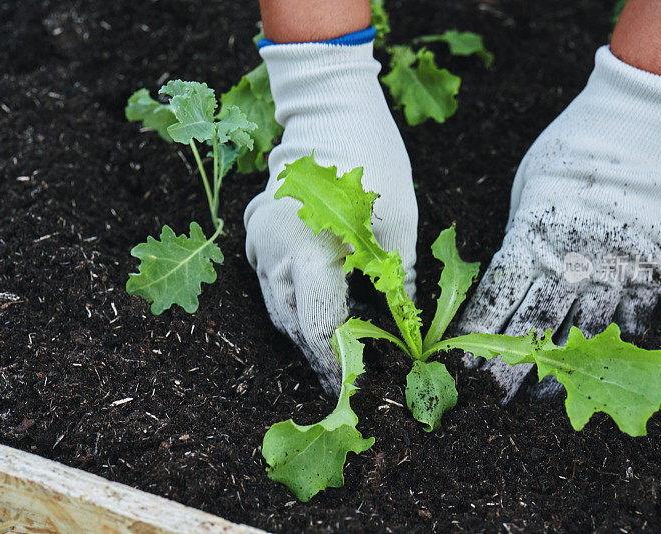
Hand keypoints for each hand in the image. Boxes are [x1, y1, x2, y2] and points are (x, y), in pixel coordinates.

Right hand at [244, 36, 416, 395]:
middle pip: (294, 324)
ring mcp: (258, 240)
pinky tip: (316, 312)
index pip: (321, 326)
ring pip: (278, 307)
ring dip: (306, 331)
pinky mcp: (256, 231)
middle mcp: (273, 250)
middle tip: (348, 379)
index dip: (340, 361)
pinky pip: (271, 281)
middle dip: (321, 354)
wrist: (328, 108)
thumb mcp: (397, 223)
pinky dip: (293, 301)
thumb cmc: (371, 160)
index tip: (361, 384)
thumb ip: (397, 281)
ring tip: (334, 355)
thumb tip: (405, 326)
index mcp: (310, 249)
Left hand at [457, 46, 660, 402]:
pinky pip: (633, 314)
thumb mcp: (525, 194)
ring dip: (559, 367)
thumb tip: (511, 278)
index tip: (462, 362)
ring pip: (580, 332)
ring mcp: (610, 268)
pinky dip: (617, 338)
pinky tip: (601, 359)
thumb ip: (520, 240)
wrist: (632, 127)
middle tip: (493, 396)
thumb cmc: (566, 152)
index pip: (496, 299)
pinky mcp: (646, 267)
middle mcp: (568, 263)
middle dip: (509, 365)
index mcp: (530, 241)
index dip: (477, 334)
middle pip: (533, 326)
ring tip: (540, 397)